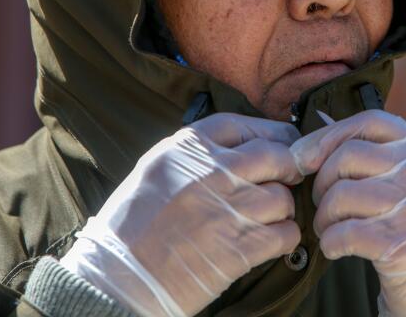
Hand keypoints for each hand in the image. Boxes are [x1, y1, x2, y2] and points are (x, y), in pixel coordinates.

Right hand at [60, 113, 303, 316]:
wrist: (117, 280)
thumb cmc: (133, 226)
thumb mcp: (157, 169)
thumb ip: (198, 152)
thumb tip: (247, 144)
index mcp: (187, 149)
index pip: (243, 125)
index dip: (270, 133)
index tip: (281, 142)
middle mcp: (211, 173)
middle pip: (275, 156)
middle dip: (288, 167)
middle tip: (288, 178)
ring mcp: (228, 211)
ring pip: (284, 197)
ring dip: (283, 208)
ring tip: (268, 217)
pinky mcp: (240, 249)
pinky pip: (286, 233)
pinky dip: (285, 237)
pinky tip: (271, 240)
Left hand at [290, 110, 405, 315]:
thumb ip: (375, 153)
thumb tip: (319, 122)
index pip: (370, 121)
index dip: (329, 135)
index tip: (304, 157)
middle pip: (348, 156)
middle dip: (322, 182)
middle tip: (323, 205)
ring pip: (342, 195)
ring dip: (324, 217)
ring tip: (330, 229)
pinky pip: (344, 232)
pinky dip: (330, 242)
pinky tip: (337, 248)